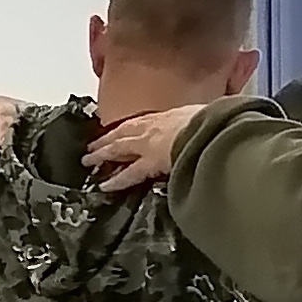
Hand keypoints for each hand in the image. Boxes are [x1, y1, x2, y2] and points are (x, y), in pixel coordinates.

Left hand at [88, 103, 211, 191]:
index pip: (144, 121)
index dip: (131, 126)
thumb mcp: (207, 115)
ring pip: (119, 148)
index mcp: (170, 116)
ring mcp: (147, 145)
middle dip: (107, 139)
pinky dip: (116, 180)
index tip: (120, 130)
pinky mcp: (147, 164)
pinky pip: (128, 174)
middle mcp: (154, 127)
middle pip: (124, 132)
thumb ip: (201, 122)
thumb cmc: (212, 121)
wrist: (208, 130)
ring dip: (103, 153)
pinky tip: (104, 185)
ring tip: (89, 159)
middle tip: (92, 145)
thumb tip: (212, 125)